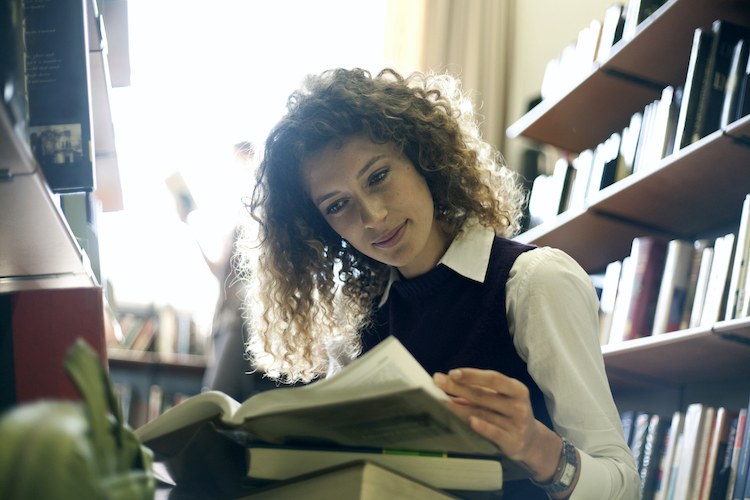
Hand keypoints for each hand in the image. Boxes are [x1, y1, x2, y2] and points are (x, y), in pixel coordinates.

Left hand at [433, 368, 563, 484]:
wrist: (532, 442)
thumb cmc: (508, 413)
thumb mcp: (500, 398)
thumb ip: (478, 391)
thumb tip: (447, 384)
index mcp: (517, 389)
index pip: (493, 379)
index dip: (472, 375)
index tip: (453, 372)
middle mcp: (519, 406)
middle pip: (483, 395)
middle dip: (458, 387)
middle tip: (438, 382)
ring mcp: (517, 425)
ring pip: (483, 414)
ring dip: (460, 408)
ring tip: (442, 403)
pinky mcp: (513, 442)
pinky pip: (495, 433)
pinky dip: (482, 427)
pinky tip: (470, 421)